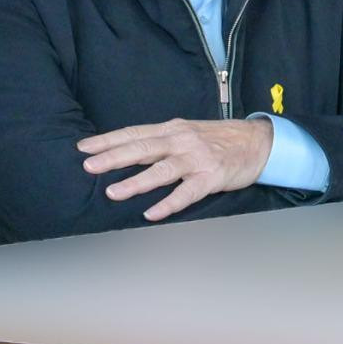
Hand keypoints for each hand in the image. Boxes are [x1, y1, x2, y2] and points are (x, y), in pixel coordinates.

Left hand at [79, 118, 270, 220]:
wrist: (259, 142)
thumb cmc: (219, 139)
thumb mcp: (188, 132)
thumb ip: (161, 141)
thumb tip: (127, 153)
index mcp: (172, 129)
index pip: (134, 133)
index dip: (108, 140)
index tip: (83, 148)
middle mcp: (181, 141)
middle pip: (142, 149)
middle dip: (113, 158)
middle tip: (88, 167)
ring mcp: (196, 159)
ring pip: (161, 171)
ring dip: (135, 182)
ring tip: (113, 192)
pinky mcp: (211, 177)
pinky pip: (186, 193)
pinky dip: (168, 204)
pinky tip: (151, 214)